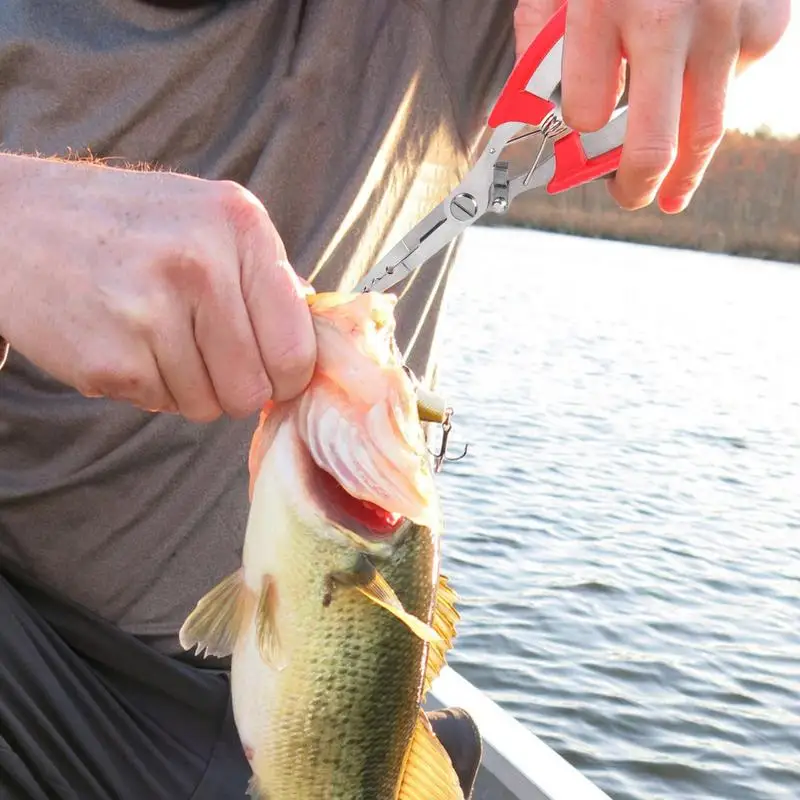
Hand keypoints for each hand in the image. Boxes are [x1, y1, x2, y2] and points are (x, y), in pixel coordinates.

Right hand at [0, 153, 315, 421]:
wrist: (15, 222)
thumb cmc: (129, 226)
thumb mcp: (210, 220)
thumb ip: (268, 279)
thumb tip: (316, 342)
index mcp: (239, 225)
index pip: (298, 348)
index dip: (287, 373)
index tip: (271, 369)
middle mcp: (200, 264)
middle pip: (254, 390)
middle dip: (235, 385)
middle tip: (203, 350)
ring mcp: (150, 312)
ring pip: (207, 407)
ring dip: (189, 386)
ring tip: (156, 334)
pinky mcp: (109, 359)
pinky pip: (160, 406)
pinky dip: (148, 386)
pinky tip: (125, 340)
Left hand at [514, 0, 790, 211]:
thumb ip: (541, 43)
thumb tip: (532, 112)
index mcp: (603, 6)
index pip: (588, 113)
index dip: (579, 136)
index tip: (579, 141)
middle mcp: (668, 19)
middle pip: (653, 143)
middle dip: (635, 185)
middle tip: (629, 197)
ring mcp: (724, 23)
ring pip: (705, 132)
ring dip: (686, 172)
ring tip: (671, 192)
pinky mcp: (765, 23)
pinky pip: (735, 86)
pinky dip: (713, 94)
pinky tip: (696, 78)